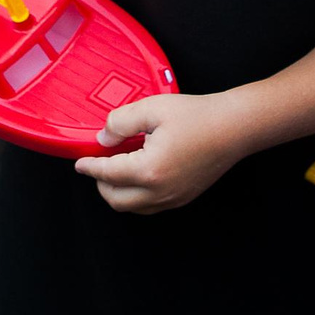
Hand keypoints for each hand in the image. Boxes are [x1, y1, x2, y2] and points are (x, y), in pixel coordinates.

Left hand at [75, 91, 252, 212]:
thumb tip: (104, 137)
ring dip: (118, 192)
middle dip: (101, 183)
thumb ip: (121, 122)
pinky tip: (139, 175)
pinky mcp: (184, 197)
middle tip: (97, 164)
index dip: (90, 167)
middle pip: (116, 199)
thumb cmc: (199, 116)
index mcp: (149, 170)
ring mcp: (173, 198)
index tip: (80, 162)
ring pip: (133, 207)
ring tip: (117, 170)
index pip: (107, 173)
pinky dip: (136, 196)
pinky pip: (151, 206)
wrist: (235, 127)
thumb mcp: (153, 108)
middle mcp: (160, 192)